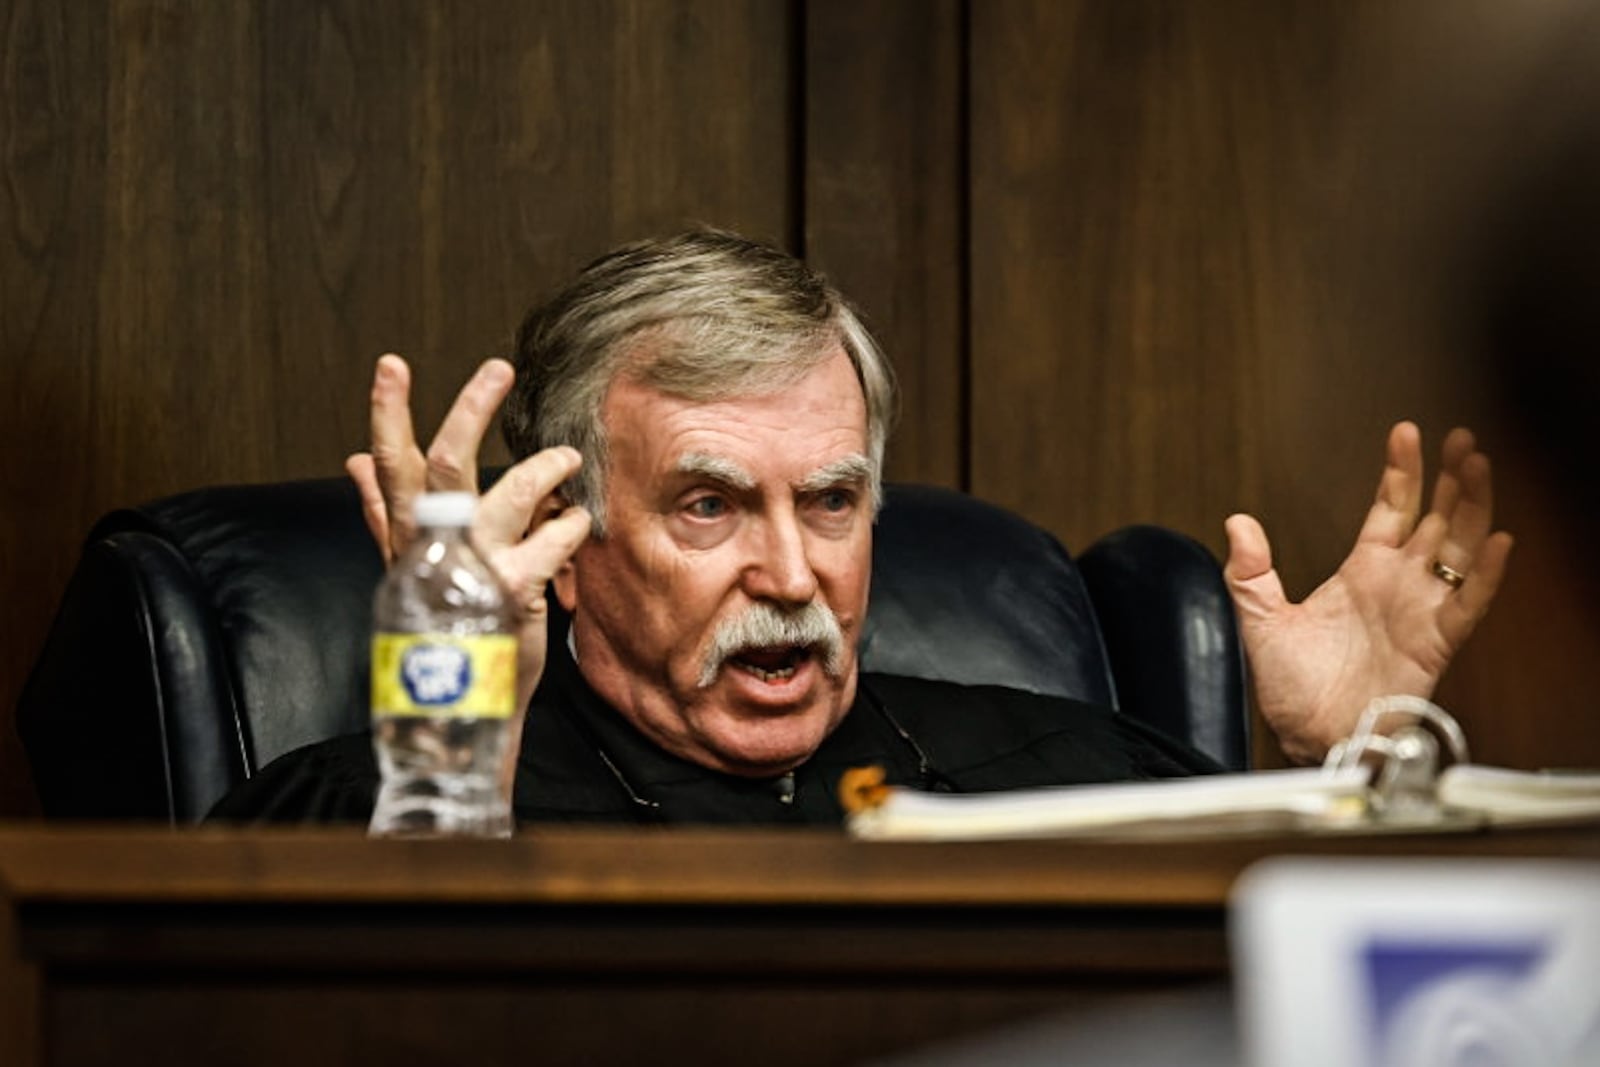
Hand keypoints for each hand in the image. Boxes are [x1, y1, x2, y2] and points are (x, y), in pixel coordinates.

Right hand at [346, 354, 592, 736]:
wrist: (460, 707)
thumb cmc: (442, 628)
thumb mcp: (407, 568)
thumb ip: (386, 512)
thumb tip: (355, 460)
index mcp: (410, 535)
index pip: (391, 464)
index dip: (389, 412)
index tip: (392, 364)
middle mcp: (438, 545)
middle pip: (449, 461)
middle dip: (473, 407)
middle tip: (499, 368)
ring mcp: (476, 567)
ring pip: (512, 491)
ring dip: (546, 466)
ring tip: (568, 457)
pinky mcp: (515, 591)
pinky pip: (555, 538)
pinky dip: (573, 523)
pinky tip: (579, 523)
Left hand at [1223, 422, 1513, 762]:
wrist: (1310, 737)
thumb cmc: (1292, 691)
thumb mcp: (1259, 621)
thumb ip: (1249, 572)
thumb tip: (1237, 523)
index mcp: (1361, 574)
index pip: (1391, 509)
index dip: (1402, 472)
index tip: (1406, 433)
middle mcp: (1398, 586)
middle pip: (1436, 519)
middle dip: (1451, 478)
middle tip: (1462, 438)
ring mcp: (1421, 610)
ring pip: (1459, 548)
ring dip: (1472, 508)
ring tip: (1478, 466)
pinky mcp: (1436, 642)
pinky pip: (1469, 602)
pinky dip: (1485, 574)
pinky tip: (1496, 542)